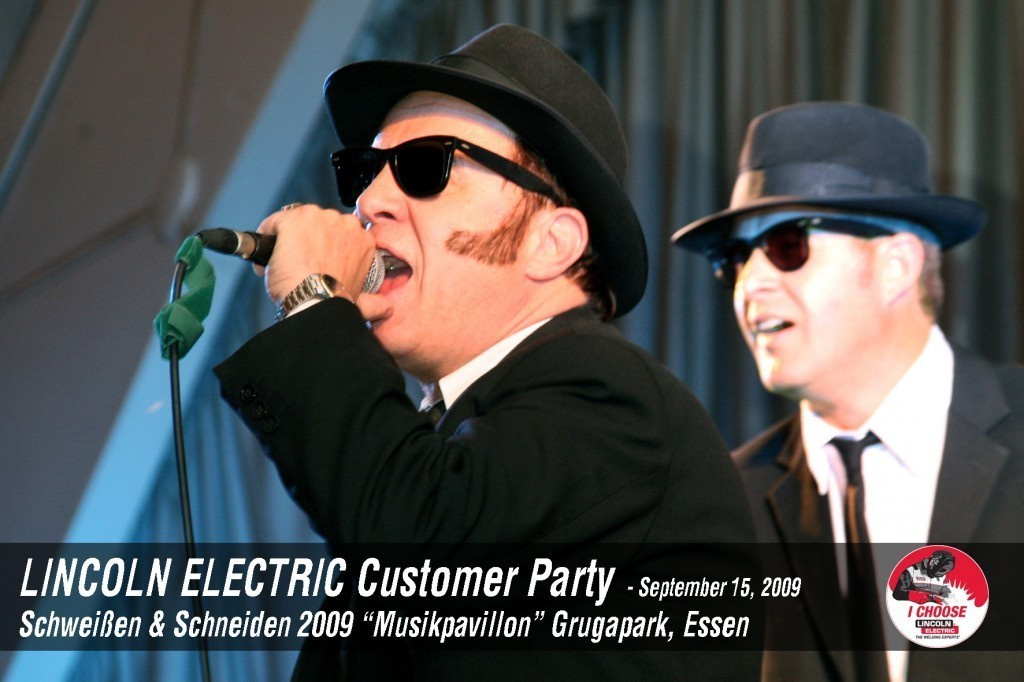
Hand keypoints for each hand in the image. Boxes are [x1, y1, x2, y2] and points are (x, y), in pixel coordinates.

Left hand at [253, 204, 374, 303]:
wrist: (315, 302)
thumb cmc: (335, 302)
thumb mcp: (362, 301)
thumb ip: (374, 302)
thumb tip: (387, 310)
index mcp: (364, 240)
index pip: (340, 234)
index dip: (326, 248)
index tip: (318, 263)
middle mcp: (344, 223)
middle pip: (318, 225)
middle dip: (307, 242)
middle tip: (298, 266)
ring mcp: (318, 218)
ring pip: (296, 222)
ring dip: (287, 240)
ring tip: (282, 264)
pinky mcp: (292, 220)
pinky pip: (273, 223)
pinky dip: (267, 237)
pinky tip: (267, 257)